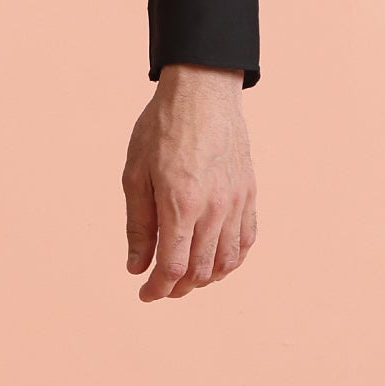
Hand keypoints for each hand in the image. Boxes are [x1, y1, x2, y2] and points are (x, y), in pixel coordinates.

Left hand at [122, 65, 256, 302]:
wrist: (203, 92)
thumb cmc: (162, 128)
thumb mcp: (135, 174)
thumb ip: (138, 225)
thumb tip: (137, 267)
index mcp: (180, 203)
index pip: (174, 267)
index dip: (158, 288)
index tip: (145, 294)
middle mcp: (214, 208)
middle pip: (201, 271)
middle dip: (179, 288)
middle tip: (161, 287)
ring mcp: (236, 202)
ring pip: (227, 261)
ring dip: (206, 278)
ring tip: (186, 278)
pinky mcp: (249, 193)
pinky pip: (247, 240)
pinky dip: (232, 260)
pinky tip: (216, 261)